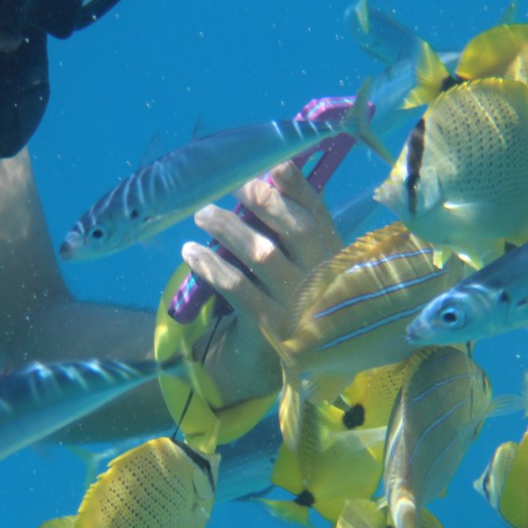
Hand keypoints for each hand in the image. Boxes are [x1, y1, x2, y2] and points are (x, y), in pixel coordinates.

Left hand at [180, 161, 343, 403]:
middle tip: (234, 184)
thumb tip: (265, 175)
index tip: (275, 165)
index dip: (298, 188)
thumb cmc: (294, 299)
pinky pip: (237, 289)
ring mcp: (298, 305)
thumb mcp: (305, 266)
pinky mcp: (271, 328)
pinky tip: (191, 252)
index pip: (319, 215)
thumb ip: (291, 229)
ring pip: (262, 255)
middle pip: (297, 231)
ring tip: (203, 213)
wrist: (291, 362)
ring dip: (229, 229)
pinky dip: (212, 267)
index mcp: (335, 258)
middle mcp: (323, 279)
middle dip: (265, 202)